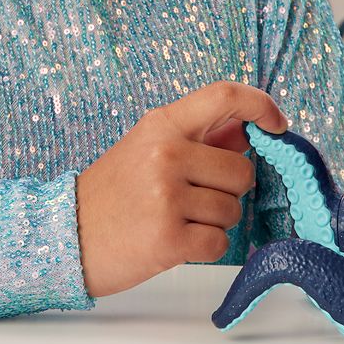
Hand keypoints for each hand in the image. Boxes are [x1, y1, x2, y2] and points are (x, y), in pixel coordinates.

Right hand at [76, 81, 287, 297]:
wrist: (65, 233)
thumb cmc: (113, 190)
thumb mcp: (148, 146)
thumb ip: (199, 136)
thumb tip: (251, 129)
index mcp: (163, 124)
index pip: (225, 96)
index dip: (261, 105)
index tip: (278, 126)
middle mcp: (167, 154)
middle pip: (242, 170)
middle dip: (230, 189)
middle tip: (196, 196)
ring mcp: (167, 196)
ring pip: (233, 209)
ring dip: (215, 220)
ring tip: (179, 218)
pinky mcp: (168, 238)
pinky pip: (219, 242)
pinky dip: (206, 246)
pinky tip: (177, 240)